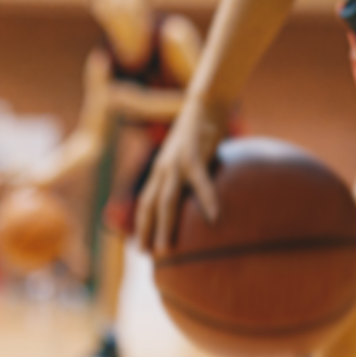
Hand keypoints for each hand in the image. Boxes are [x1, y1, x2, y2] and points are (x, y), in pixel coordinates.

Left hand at [136, 97, 228, 253]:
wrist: (206, 101)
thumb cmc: (202, 129)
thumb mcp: (190, 154)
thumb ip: (191, 175)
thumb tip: (201, 198)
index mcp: (161, 169)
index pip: (145, 201)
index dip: (141, 224)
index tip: (140, 246)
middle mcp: (163, 168)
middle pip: (149, 205)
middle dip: (145, 231)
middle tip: (146, 255)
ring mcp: (177, 163)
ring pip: (166, 200)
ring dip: (164, 225)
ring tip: (165, 248)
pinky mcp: (195, 155)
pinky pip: (201, 183)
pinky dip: (207, 200)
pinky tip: (214, 217)